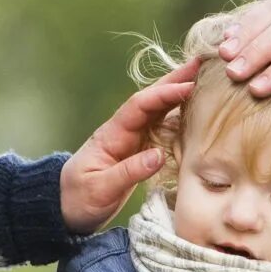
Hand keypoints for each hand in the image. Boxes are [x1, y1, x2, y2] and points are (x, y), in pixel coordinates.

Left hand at [59, 59, 197, 232]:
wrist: (65, 208)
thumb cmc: (79, 197)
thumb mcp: (100, 188)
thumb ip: (128, 172)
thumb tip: (158, 156)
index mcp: (112, 134)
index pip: (140, 106)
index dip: (164, 94)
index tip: (188, 86)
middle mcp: (124, 130)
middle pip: (152, 99)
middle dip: (174, 80)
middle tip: (199, 63)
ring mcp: (132, 139)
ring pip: (159, 112)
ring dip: (180, 96)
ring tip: (204, 81)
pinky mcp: (140, 151)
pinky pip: (163, 130)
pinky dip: (181, 119)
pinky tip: (197, 114)